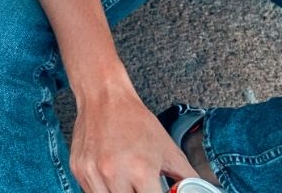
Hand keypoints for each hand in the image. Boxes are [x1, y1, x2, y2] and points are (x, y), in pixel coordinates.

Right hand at [69, 88, 196, 192]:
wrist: (104, 98)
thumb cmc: (137, 122)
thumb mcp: (168, 149)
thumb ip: (186, 177)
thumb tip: (202, 191)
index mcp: (140, 170)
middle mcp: (114, 174)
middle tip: (142, 187)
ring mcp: (93, 173)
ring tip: (127, 184)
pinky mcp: (78, 170)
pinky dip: (103, 192)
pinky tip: (112, 180)